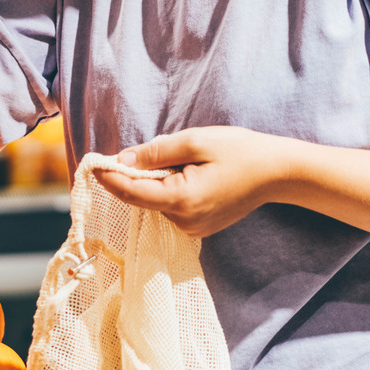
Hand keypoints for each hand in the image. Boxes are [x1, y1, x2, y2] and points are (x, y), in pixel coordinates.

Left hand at [93, 126, 297, 237]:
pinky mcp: (200, 227)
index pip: (131, 192)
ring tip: (184, 160)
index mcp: (181, 200)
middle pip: (142, 197)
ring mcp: (193, 228)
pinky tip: (190, 173)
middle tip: (139, 151)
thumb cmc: (239, 151)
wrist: (278, 172)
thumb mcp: (194, 142)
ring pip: (156, 202)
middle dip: (134, 175)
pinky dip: (169, 189)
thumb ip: (156, 152)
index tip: (92, 164)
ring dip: (156, 181)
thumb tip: (123, 159)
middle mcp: (183, 221)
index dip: (109, 177)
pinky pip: (171, 207)